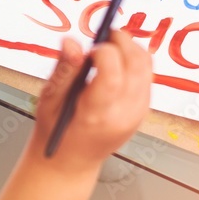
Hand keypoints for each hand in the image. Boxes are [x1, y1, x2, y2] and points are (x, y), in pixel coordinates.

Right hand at [30, 31, 152, 175]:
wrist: (72, 161)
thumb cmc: (58, 131)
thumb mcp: (51, 99)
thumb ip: (64, 70)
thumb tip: (72, 42)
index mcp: (96, 114)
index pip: (112, 72)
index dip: (103, 50)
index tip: (89, 49)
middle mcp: (123, 115)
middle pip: (137, 63)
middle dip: (121, 41)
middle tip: (102, 37)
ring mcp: (137, 114)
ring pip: (146, 66)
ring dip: (130, 49)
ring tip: (107, 51)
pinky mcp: (143, 111)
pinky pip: (147, 76)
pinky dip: (134, 63)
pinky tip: (115, 66)